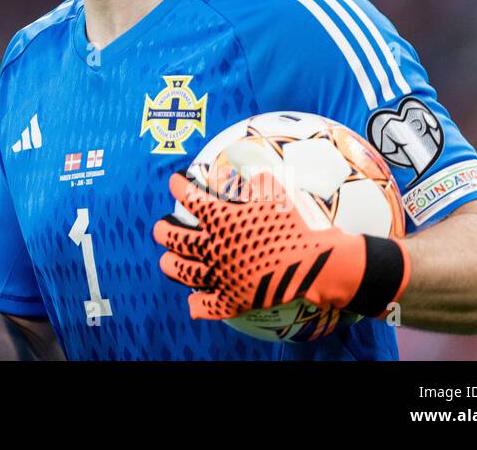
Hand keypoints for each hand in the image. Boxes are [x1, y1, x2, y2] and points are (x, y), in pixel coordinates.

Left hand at [152, 171, 409, 320]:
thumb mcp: (277, 195)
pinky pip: (207, 306)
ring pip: (183, 271)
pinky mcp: (233, 300)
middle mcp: (215, 247)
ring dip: (171, 264)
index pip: (190, 197)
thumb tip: (251, 171)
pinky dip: (198, 304)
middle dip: (163, 230)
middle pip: (174, 238)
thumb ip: (258, 181)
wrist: (316, 263)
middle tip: (160, 227)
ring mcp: (222, 275)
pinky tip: (194, 302)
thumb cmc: (297, 226)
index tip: (175, 182)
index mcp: (222, 219)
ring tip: (166, 260)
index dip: (178, 187)